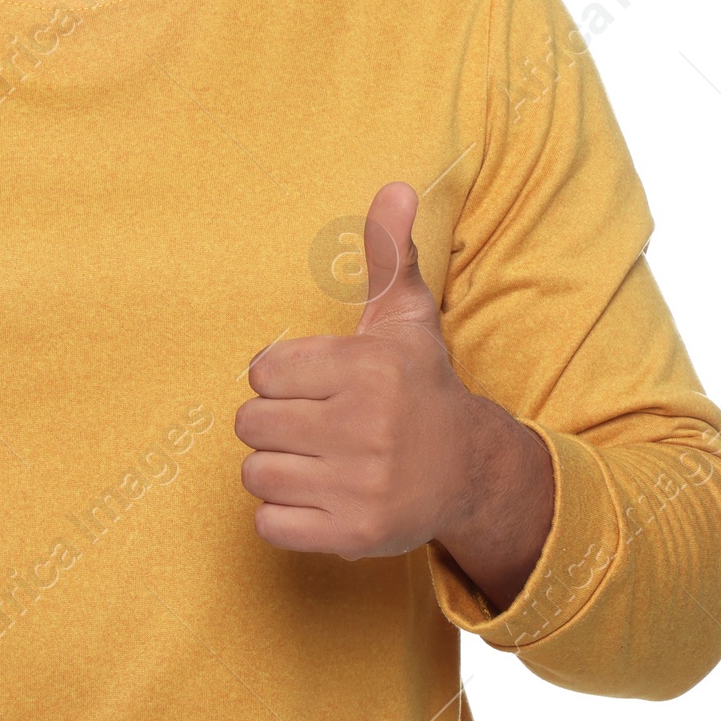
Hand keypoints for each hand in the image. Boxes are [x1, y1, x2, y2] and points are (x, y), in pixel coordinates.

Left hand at [234, 181, 552, 609]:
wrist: (469, 470)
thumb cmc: (418, 384)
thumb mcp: (403, 316)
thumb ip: (387, 252)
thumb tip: (396, 186)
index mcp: (366, 369)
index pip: (262, 371)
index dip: (282, 377)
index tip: (316, 383)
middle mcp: (364, 428)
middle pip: (252, 422)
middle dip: (277, 422)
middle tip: (316, 423)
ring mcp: (358, 485)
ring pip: (255, 471)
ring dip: (278, 467)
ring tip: (317, 458)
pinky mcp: (352, 534)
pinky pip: (269, 524)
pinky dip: (283, 514)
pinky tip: (318, 494)